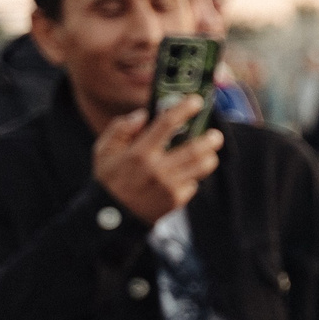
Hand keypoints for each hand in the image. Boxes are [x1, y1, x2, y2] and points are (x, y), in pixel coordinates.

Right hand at [94, 97, 220, 224]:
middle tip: (214, 134)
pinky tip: (186, 174)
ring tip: (208, 152)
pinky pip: (193, 184)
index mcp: (138, 153)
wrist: (110, 218)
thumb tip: (143, 114)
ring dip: (209, 157)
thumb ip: (121, 129)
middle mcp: (156, 169)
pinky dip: (193, 177)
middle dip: (210, 139)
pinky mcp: (175, 200)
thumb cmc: (109, 179)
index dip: (184, 109)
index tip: (196, 101)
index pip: (166, 124)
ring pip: (201, 167)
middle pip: (194, 149)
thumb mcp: (104, 150)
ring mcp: (168, 186)